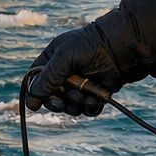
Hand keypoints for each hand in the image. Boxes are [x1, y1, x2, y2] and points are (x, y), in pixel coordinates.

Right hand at [25, 0, 155, 115]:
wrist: (122, 48)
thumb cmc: (91, 45)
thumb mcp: (64, 56)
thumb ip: (48, 76)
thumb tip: (32, 96)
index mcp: (53, 60)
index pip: (35, 79)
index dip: (34, 92)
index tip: (34, 105)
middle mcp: (65, 73)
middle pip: (51, 97)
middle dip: (56, 103)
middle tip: (62, 102)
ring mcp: (80, 85)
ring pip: (69, 106)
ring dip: (74, 104)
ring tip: (84, 95)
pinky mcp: (95, 94)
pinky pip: (87, 109)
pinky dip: (89, 108)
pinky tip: (94, 100)